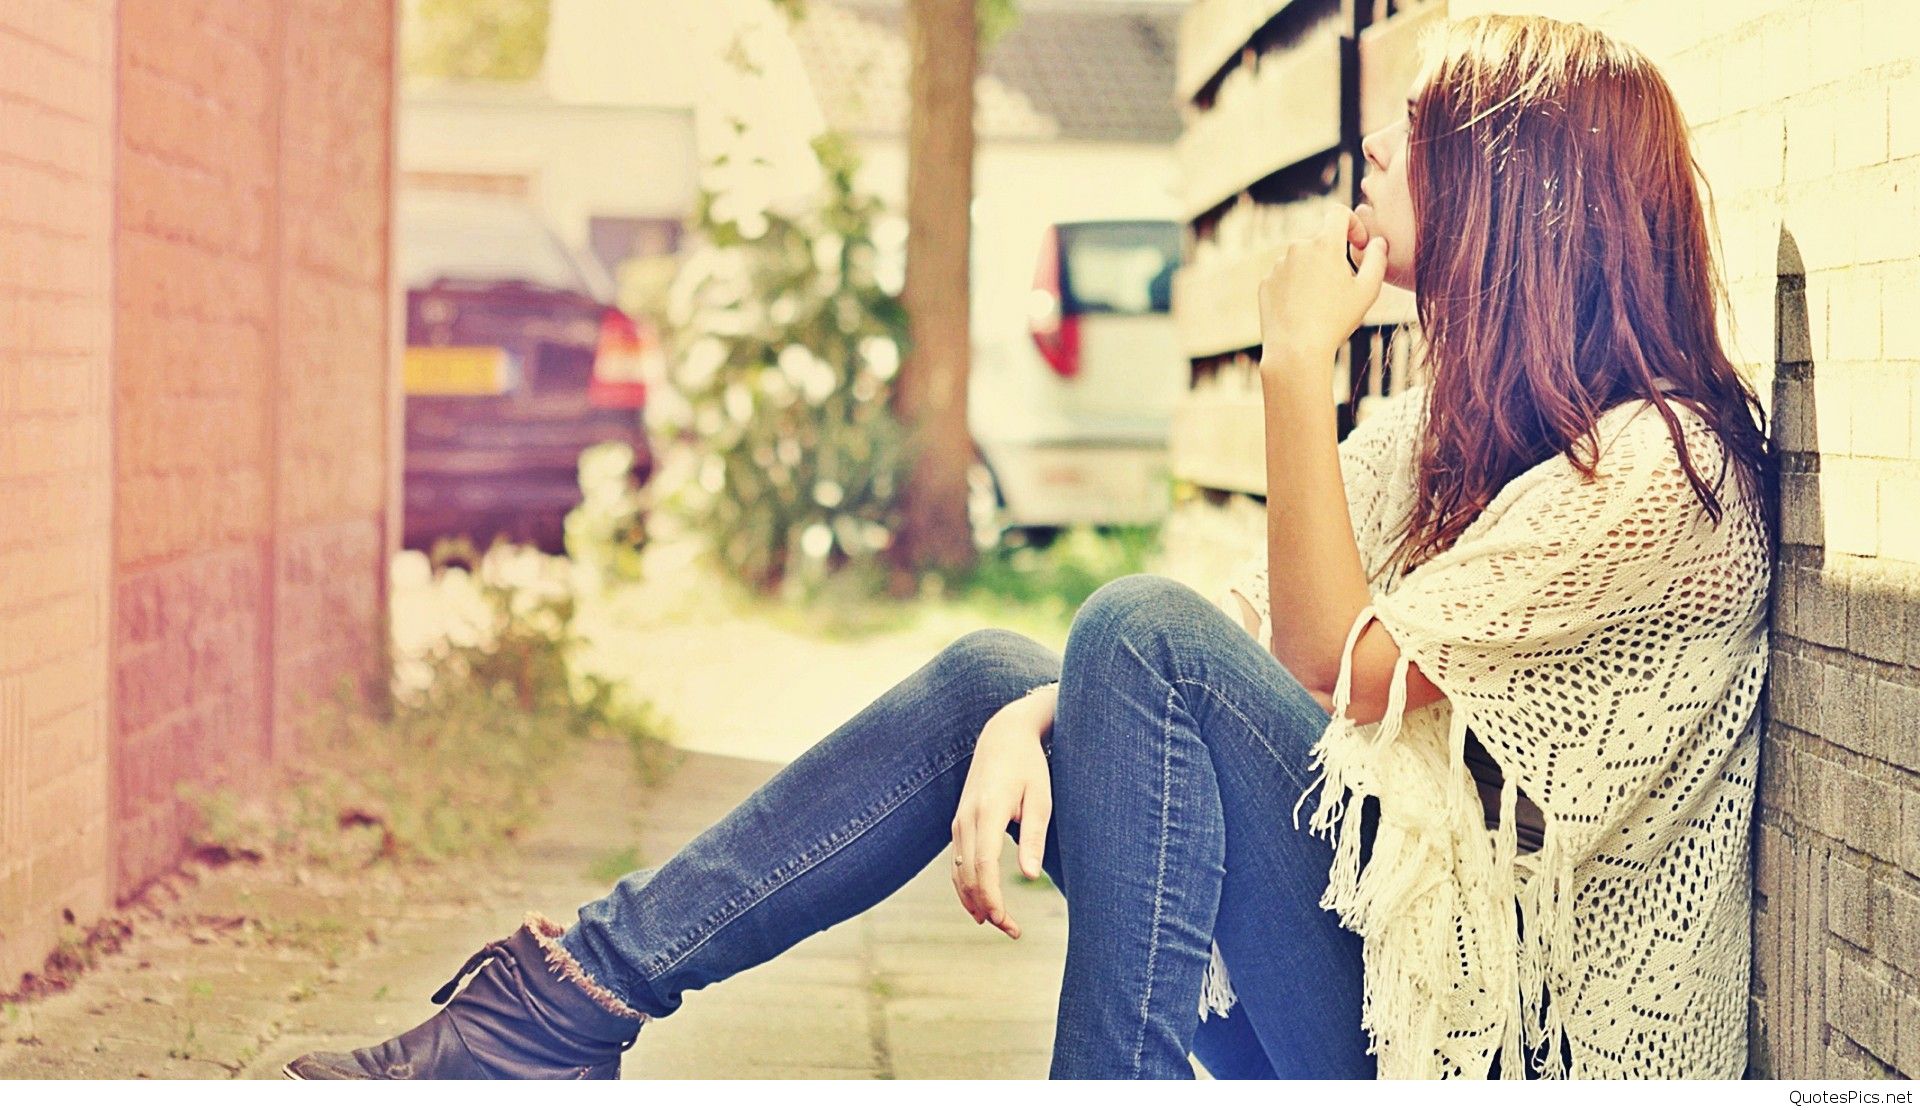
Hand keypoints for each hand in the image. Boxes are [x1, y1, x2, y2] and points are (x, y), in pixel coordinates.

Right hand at [949, 694, 1054, 938]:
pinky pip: (957, 863)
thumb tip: (1030, 877)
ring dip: (974, 901)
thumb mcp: (1041, 799)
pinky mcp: (959, 824)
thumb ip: (1034, 837)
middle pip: (968, 875)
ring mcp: (958, 822)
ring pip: (958, 872)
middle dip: (986, 907)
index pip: (983, 865)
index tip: (1005, 921)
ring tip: (999, 924)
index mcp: (987, 812)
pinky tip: (980, 904)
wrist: (1002, 737)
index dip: (991, 897)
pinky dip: (966, 887)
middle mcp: (966, 819)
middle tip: (1012, 931)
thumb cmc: (1029, 767)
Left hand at [1257, 206, 1386, 369]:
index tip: (1359, 245)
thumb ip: (1378, 260)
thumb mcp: (1368, 291)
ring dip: (1313, 273)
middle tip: (1342, 288)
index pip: (1338, 213)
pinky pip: (1285, 277)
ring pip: (1301, 260)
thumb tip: (1378, 243)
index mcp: (1324, 244)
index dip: (1353, 224)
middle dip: (1334, 256)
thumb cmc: (1335, 320)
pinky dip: (1295, 288)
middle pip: (1320, 241)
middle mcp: (1297, 247)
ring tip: (1321, 305)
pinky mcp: (1266, 283)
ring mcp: (1278, 265)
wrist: (1295, 350)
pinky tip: (1302, 311)